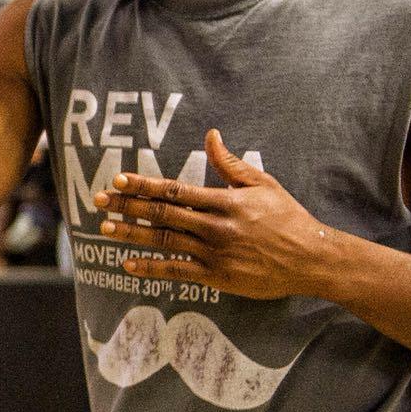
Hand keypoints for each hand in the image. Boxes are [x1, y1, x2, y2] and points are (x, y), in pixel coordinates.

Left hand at [93, 129, 338, 300]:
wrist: (311, 258)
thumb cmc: (287, 218)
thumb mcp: (262, 184)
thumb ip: (230, 163)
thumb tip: (210, 135)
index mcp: (224, 201)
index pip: (175, 191)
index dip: (144, 185)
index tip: (119, 180)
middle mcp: (215, 226)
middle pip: (162, 215)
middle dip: (127, 207)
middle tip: (99, 201)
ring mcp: (214, 253)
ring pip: (164, 242)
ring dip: (132, 235)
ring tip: (105, 229)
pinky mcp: (217, 276)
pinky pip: (177, 271)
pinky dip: (151, 268)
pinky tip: (128, 263)